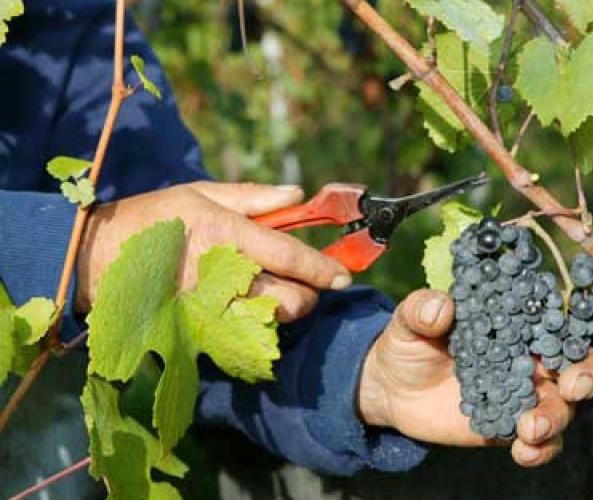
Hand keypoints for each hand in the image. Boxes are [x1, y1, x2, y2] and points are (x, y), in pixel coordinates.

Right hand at [77, 181, 351, 320]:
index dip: (323, 268)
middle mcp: (221, 274)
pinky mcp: (196, 331)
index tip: (344, 275)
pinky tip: (248, 308)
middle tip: (306, 283)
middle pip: (289, 300)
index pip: (289, 257)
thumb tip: (297, 194)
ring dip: (283, 311)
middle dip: (308, 295)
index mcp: (224, 234)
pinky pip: (241, 337)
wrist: (96, 258)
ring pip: (269, 323)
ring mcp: (208, 308)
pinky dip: (255, 326)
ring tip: (276, 292)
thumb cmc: (152, 218)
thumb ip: (253, 197)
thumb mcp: (199, 193)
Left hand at [358, 289, 592, 466]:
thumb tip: (441, 306)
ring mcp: (527, 392)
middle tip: (573, 385)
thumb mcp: (409, 322)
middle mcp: (532, 354)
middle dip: (588, 372)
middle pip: (580, 361)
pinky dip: (540, 449)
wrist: (393, 391)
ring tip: (531, 428)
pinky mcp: (513, 425)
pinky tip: (523, 450)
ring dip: (557, 416)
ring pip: (564, 405)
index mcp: (517, 318)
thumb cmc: (409, 344)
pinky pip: (542, 441)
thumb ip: (422, 310)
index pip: (565, 311)